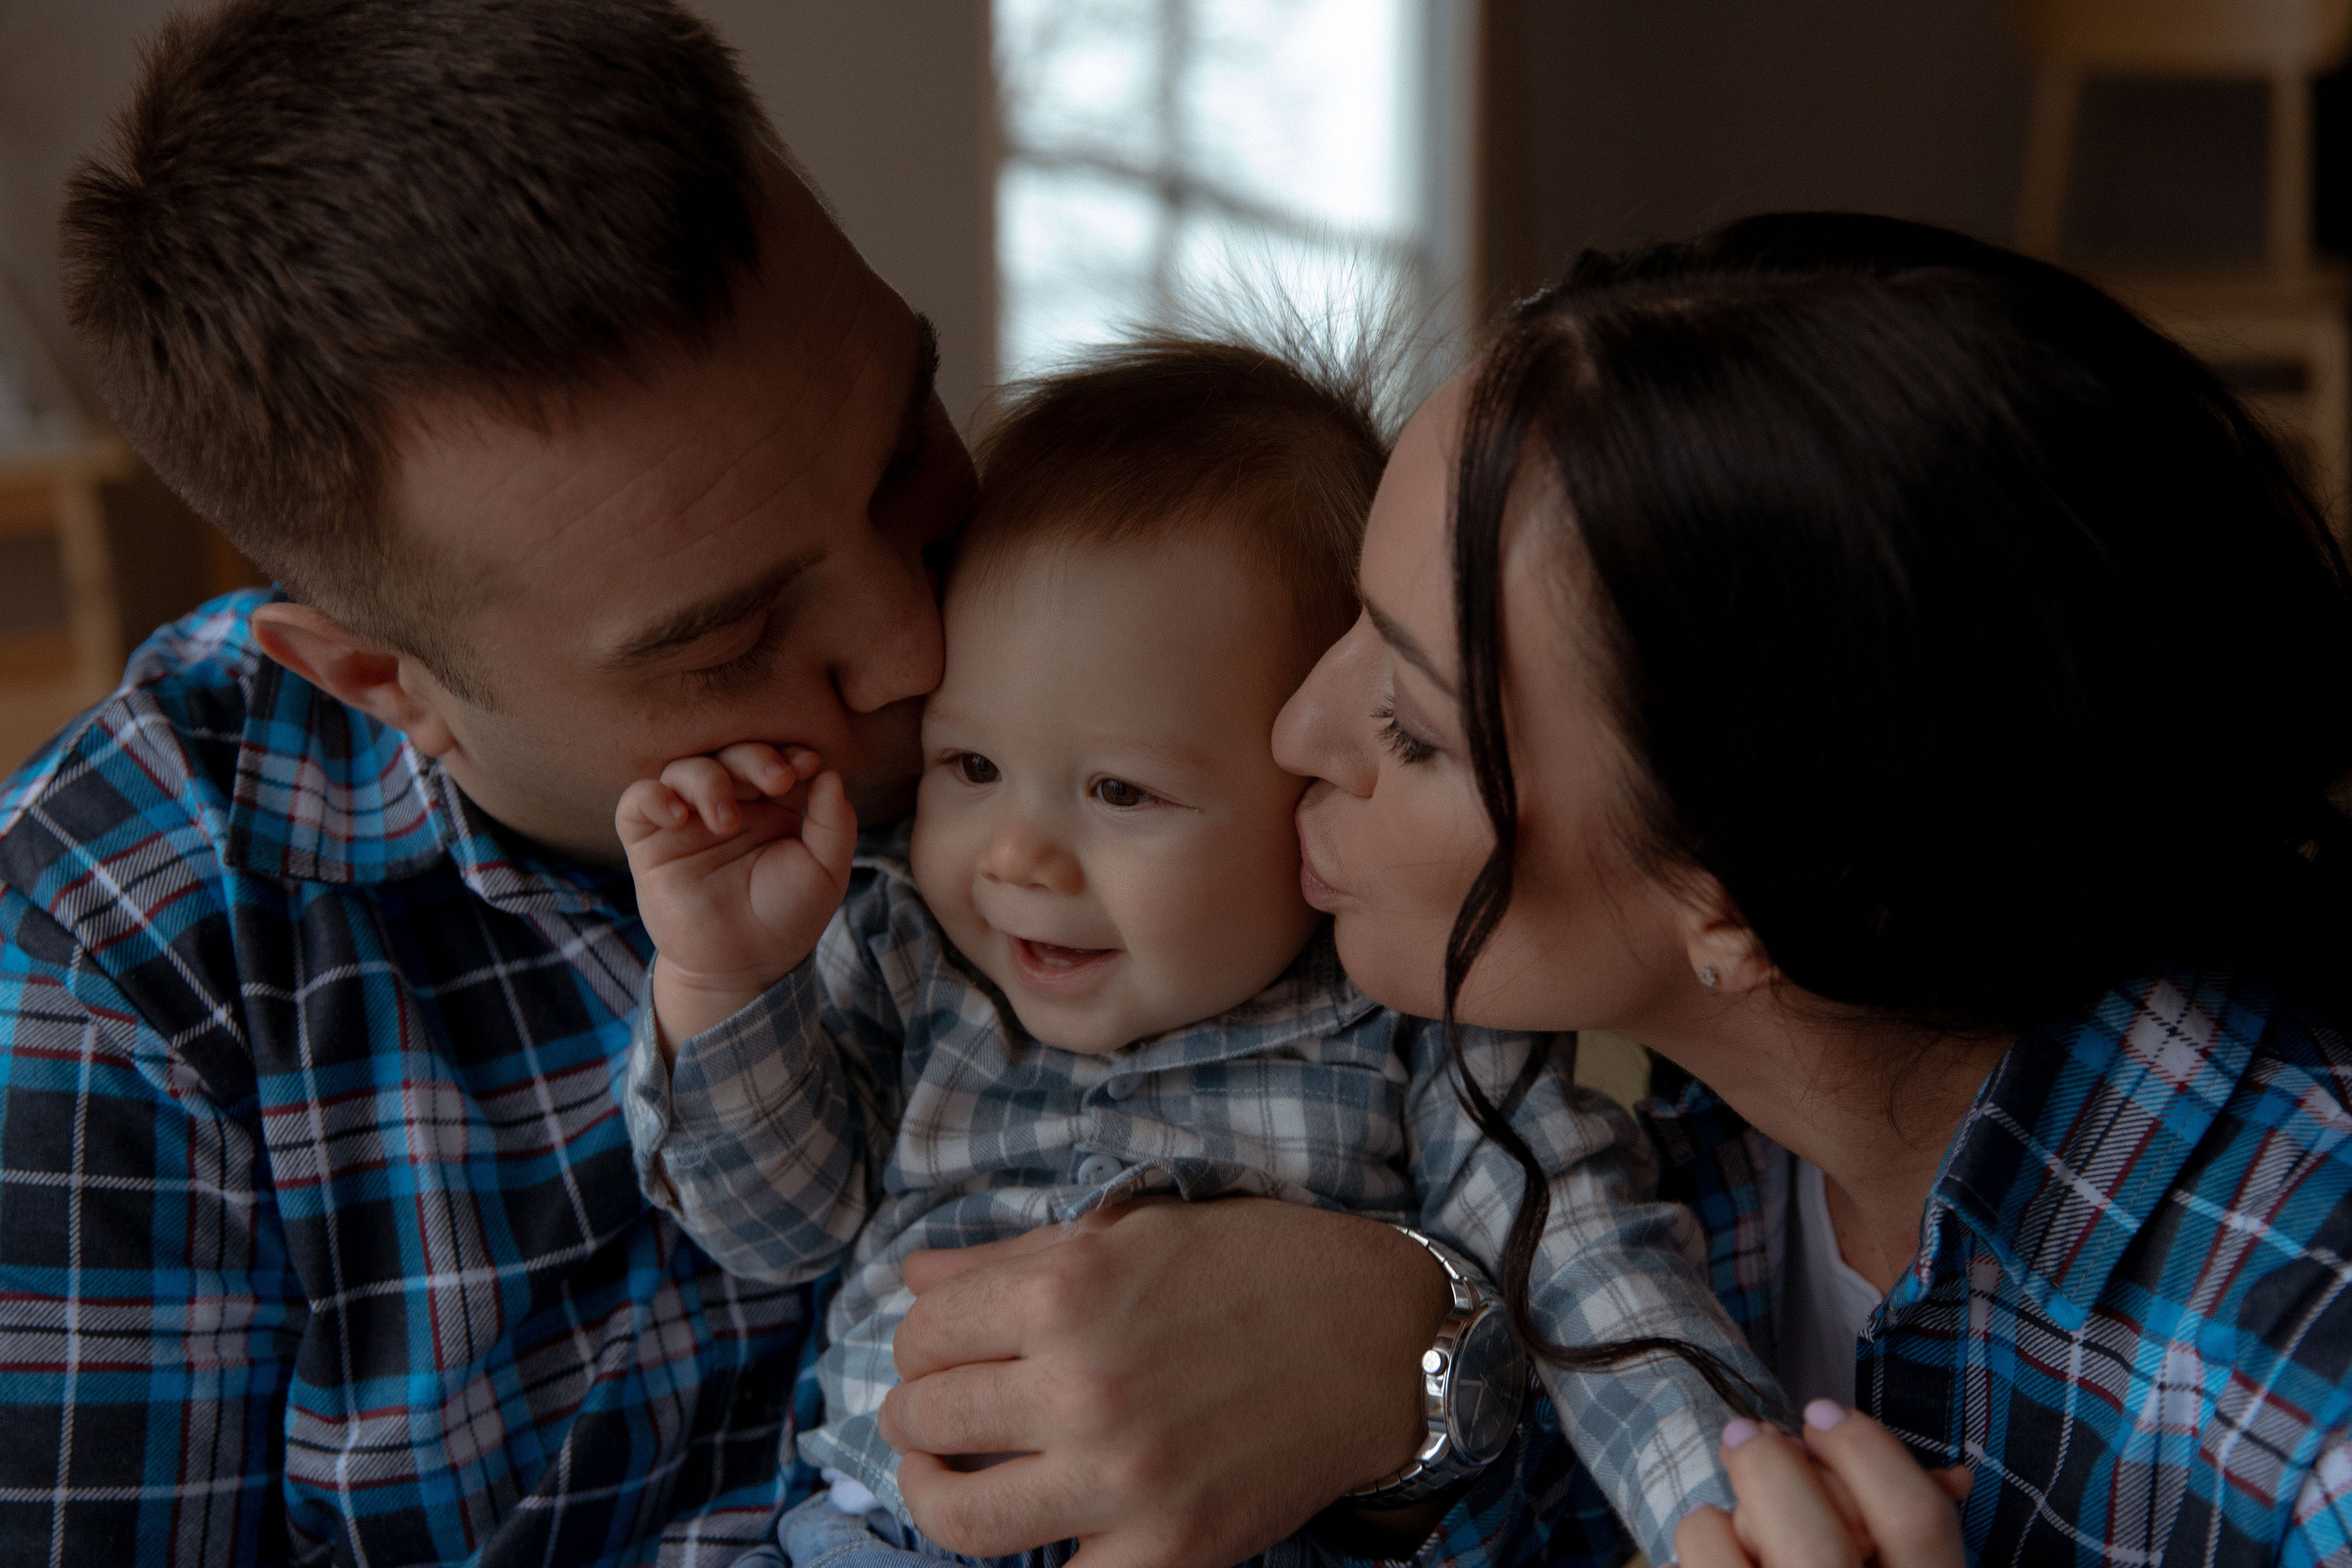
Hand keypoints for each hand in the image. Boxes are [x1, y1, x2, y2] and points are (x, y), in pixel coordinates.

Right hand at [615, 742, 856, 1046]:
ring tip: (726, 819)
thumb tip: (829, 773)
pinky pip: (638, 799)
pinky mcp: (649, 841)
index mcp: (772, 805)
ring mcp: (687, 820)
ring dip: (708, 780)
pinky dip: (653, 796)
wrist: (743, 967)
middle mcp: (729, 804)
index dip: (788, 753)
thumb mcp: (826, 871)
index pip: (774, 758)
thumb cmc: (787, 917)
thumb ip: (833, 823)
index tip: (807, 765)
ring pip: (684, 768)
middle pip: (731, 754)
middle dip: (754, 758)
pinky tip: (677, 815)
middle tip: (777, 780)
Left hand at [877, 1198, 1451, 1567]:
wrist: (1378, 1337)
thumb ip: (1010, 1259)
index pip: (921, 1333)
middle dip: (919, 1414)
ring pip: (959, 1517)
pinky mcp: (1168, 1549)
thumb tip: (913, 1276)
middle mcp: (1080, 1386)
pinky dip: (1042, 1563)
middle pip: (925, 1420)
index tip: (943, 1351)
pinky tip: (1042, 1528)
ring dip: (935, 1495)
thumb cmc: (1253, 1267)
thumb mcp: (1128, 1232)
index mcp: (1063, 1292)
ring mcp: (1121, 1478)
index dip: (920, 1342)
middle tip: (942, 1414)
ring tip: (952, 1477)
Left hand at [1674, 1402, 1971, 1567]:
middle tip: (1745, 1432)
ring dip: (1719, 1519)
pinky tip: (1711, 1549)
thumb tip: (1949, 1475)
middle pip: (1812, 1537)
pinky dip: (1699, 1546)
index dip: (1865, 1448)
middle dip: (1769, 1468)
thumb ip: (1908, 1533)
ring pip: (1738, 1564)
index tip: (1821, 1411)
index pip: (1916, 1517)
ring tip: (1720, 1514)